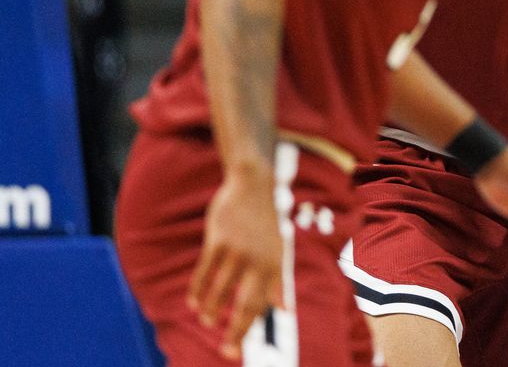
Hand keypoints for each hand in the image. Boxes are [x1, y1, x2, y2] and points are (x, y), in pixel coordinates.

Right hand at [187, 168, 282, 359]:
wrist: (252, 185)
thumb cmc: (266, 222)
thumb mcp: (278, 249)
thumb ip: (279, 281)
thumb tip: (285, 310)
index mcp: (273, 264)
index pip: (259, 305)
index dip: (247, 329)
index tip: (233, 351)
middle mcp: (257, 260)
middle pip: (243, 303)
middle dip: (234, 330)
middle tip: (226, 351)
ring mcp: (236, 250)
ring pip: (219, 290)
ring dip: (211, 309)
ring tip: (208, 320)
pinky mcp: (218, 240)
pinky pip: (204, 272)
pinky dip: (198, 290)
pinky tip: (193, 302)